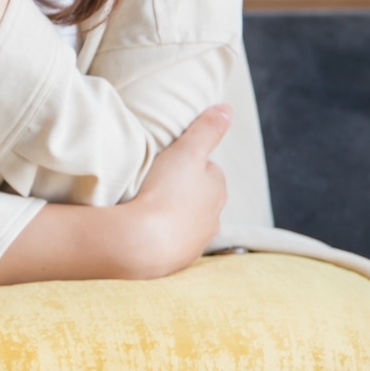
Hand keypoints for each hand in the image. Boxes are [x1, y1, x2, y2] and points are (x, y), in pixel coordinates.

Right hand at [0, 106, 232, 284]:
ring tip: (145, 207)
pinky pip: (170, 244)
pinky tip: (143, 230)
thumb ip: (207, 129)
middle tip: (154, 183)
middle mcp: (213, 218)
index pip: (208, 169)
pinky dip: (160, 237)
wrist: (141, 242)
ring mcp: (194, 242)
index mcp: (217, 189)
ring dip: (171, 215)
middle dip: (182, 191)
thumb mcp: (187, 150)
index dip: (188, 163)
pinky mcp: (175, 261)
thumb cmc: (165, 191)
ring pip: (186, 222)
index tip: (168, 161)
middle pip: (198, 197)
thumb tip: (227, 109)